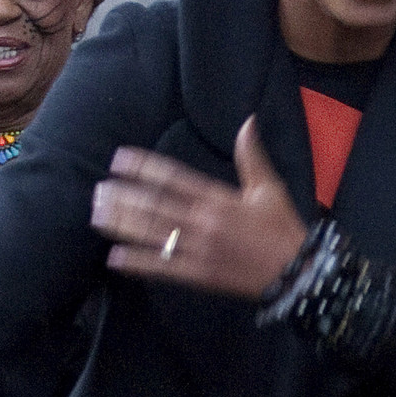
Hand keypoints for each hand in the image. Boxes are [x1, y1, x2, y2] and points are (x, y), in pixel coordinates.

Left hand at [92, 116, 308, 298]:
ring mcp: (201, 249)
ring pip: (153, 234)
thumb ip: (251, 156)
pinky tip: (114, 258)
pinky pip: (164, 268)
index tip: (119, 159)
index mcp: (220, 198)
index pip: (174, 177)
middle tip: (97, 190)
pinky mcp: (201, 274)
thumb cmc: (283, 228)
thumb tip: (247, 121)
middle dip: (123, 197)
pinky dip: (138, 263)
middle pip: (155, 206)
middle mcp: (205, 221)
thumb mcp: (270, 188)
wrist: (298, 273)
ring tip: (96, 215)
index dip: (144, 167)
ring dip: (122, 224)